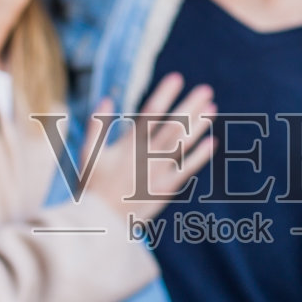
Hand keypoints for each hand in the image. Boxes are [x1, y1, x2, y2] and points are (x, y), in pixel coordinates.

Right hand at [86, 73, 214, 219]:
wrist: (100, 223)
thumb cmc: (91, 187)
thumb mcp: (88, 154)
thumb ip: (97, 126)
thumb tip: (106, 99)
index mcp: (128, 145)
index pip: (150, 113)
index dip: (164, 94)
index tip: (177, 78)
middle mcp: (147, 156)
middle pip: (173, 125)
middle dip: (190, 106)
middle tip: (205, 89)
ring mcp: (158, 173)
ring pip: (183, 144)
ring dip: (199, 125)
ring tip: (212, 108)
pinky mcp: (166, 189)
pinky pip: (187, 169)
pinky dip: (200, 155)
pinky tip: (212, 142)